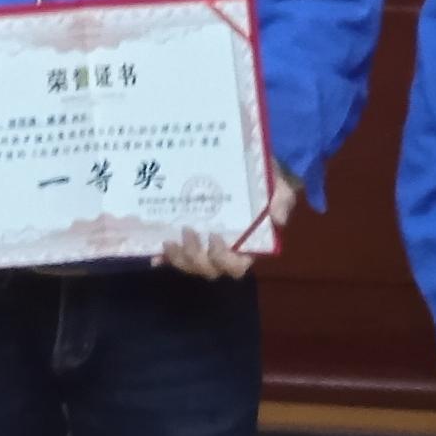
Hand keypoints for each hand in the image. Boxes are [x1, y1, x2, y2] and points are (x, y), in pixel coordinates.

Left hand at [160, 166, 304, 280]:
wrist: (244, 166)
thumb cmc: (261, 181)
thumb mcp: (276, 186)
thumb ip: (281, 199)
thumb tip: (277, 218)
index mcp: (246, 245)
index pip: (236, 266)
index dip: (224, 259)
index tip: (215, 237)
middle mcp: (223, 250)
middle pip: (209, 270)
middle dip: (196, 258)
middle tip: (187, 231)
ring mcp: (203, 246)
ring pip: (190, 265)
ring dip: (178, 258)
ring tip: (169, 240)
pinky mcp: (187, 238)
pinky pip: (175, 257)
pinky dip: (165, 258)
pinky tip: (154, 254)